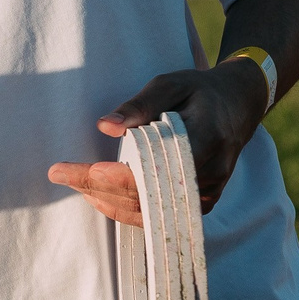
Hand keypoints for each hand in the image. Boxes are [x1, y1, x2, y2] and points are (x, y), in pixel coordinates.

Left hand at [47, 60, 267, 227]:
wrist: (239, 106)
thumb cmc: (200, 91)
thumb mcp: (172, 83)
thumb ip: (141, 104)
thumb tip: (105, 125)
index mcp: (206, 137)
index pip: (159, 166)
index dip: (122, 175)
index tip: (88, 170)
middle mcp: (209, 172)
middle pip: (148, 194)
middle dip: (99, 186)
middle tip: (59, 172)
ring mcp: (206, 192)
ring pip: (150, 211)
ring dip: (106, 199)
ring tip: (71, 180)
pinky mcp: (200, 203)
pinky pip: (158, 216)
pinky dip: (124, 208)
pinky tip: (96, 195)